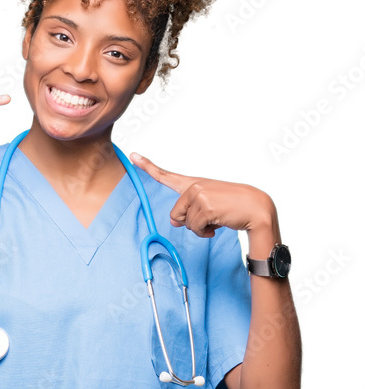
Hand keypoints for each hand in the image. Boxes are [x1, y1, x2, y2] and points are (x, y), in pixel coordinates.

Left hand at [129, 152, 275, 237]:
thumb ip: (188, 211)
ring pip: (185, 224)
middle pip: (175, 215)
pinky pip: (195, 228)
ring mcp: (199, 195)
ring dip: (200, 228)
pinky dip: (206, 232)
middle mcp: (194, 186)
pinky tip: (218, 224)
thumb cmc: (232, 207)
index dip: (147, 167)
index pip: (166, 175)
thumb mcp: (207, 208)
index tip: (133, 156)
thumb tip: (174, 222)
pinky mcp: (206, 206)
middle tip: (209, 218)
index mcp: (194, 184)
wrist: (256, 208)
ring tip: (217, 219)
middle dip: (189, 223)